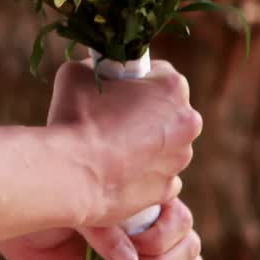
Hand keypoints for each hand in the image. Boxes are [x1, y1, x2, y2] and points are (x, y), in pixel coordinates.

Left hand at [0, 198, 203, 259]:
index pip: (179, 217)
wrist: (22, 227)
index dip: (161, 237)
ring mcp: (144, 250)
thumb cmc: (47, 206)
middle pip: (187, 245)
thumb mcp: (72, 208)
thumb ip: (101, 229)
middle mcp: (149, 222)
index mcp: (142, 197)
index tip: (132, 244)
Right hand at [47, 58, 201, 229]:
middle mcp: (187, 123)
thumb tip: (95, 74)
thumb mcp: (76, 73)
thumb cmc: (75, 119)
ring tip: (105, 148)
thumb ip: (95, 69)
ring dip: (143, 144)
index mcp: (172, 88)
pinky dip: (140, 174)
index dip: (133, 79)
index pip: (159, 72)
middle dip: (143, 113)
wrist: (72, 175)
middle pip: (166, 111)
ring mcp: (179, 160)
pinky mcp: (166, 190)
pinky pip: (156, 176)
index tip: (114, 88)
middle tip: (108, 118)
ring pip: (164, 145)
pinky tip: (113, 172)